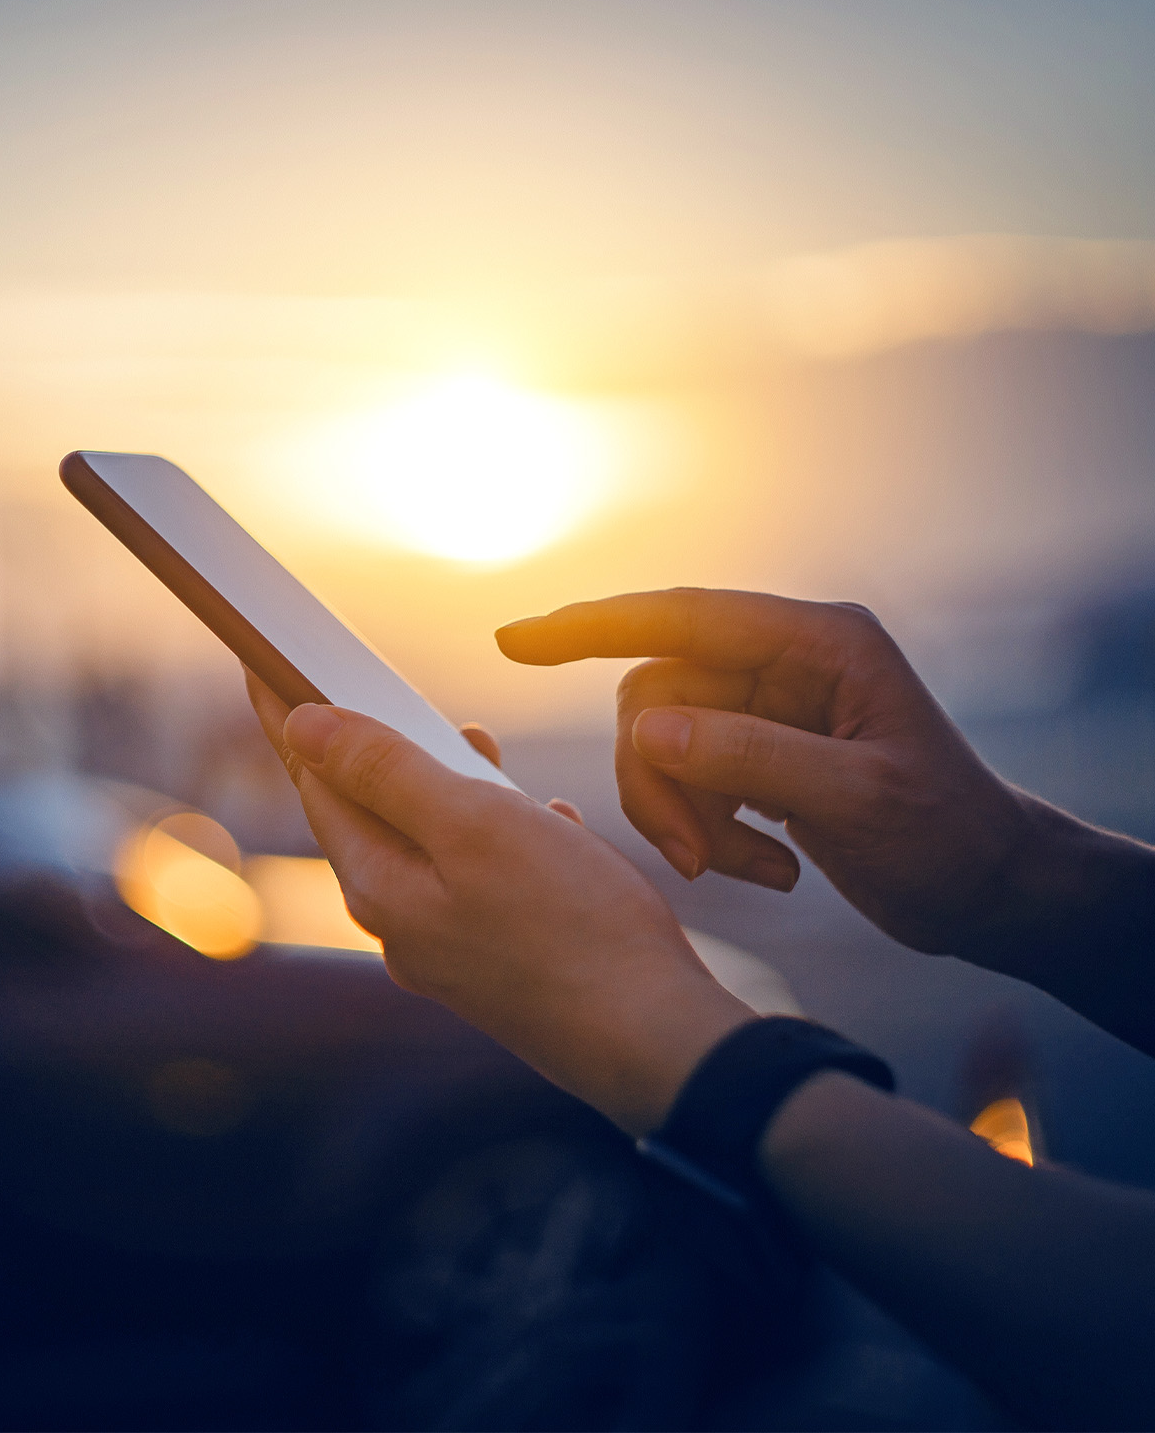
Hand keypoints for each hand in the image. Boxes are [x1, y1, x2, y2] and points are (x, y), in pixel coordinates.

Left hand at [245, 671, 751, 1134]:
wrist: (654, 1041)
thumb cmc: (571, 927)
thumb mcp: (473, 824)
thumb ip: (386, 772)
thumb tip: (303, 726)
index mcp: (378, 885)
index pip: (314, 781)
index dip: (290, 715)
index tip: (264, 663)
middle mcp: (401, 923)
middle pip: (366, 811)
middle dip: (378, 746)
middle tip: (389, 692)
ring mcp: (449, 948)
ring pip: (429, 843)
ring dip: (446, 786)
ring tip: (479, 747)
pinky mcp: (499, 961)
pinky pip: (478, 878)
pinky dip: (497, 835)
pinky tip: (542, 822)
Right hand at [496, 588, 1033, 957]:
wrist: (991, 890)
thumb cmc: (950, 836)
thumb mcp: (860, 798)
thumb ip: (752, 757)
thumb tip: (648, 729)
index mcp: (818, 643)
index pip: (682, 618)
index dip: (592, 625)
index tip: (517, 640)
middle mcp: (784, 665)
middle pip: (658, 695)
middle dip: (659, 779)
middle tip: (691, 856)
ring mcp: (767, 711)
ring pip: (663, 743)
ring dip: (682, 814)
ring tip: (737, 868)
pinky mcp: (758, 757)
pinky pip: (688, 780)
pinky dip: (707, 830)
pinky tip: (769, 867)